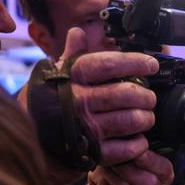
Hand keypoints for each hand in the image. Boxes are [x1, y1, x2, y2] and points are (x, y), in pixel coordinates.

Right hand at [60, 28, 159, 165]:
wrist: (33, 140)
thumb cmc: (51, 103)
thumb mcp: (57, 76)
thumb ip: (72, 55)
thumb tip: (77, 32)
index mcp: (72, 79)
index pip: (107, 65)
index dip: (134, 62)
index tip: (152, 65)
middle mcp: (79, 102)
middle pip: (125, 93)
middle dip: (145, 95)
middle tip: (149, 97)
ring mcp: (87, 128)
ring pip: (130, 120)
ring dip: (145, 118)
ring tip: (146, 116)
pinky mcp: (94, 152)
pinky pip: (127, 148)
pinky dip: (138, 144)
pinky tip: (137, 138)